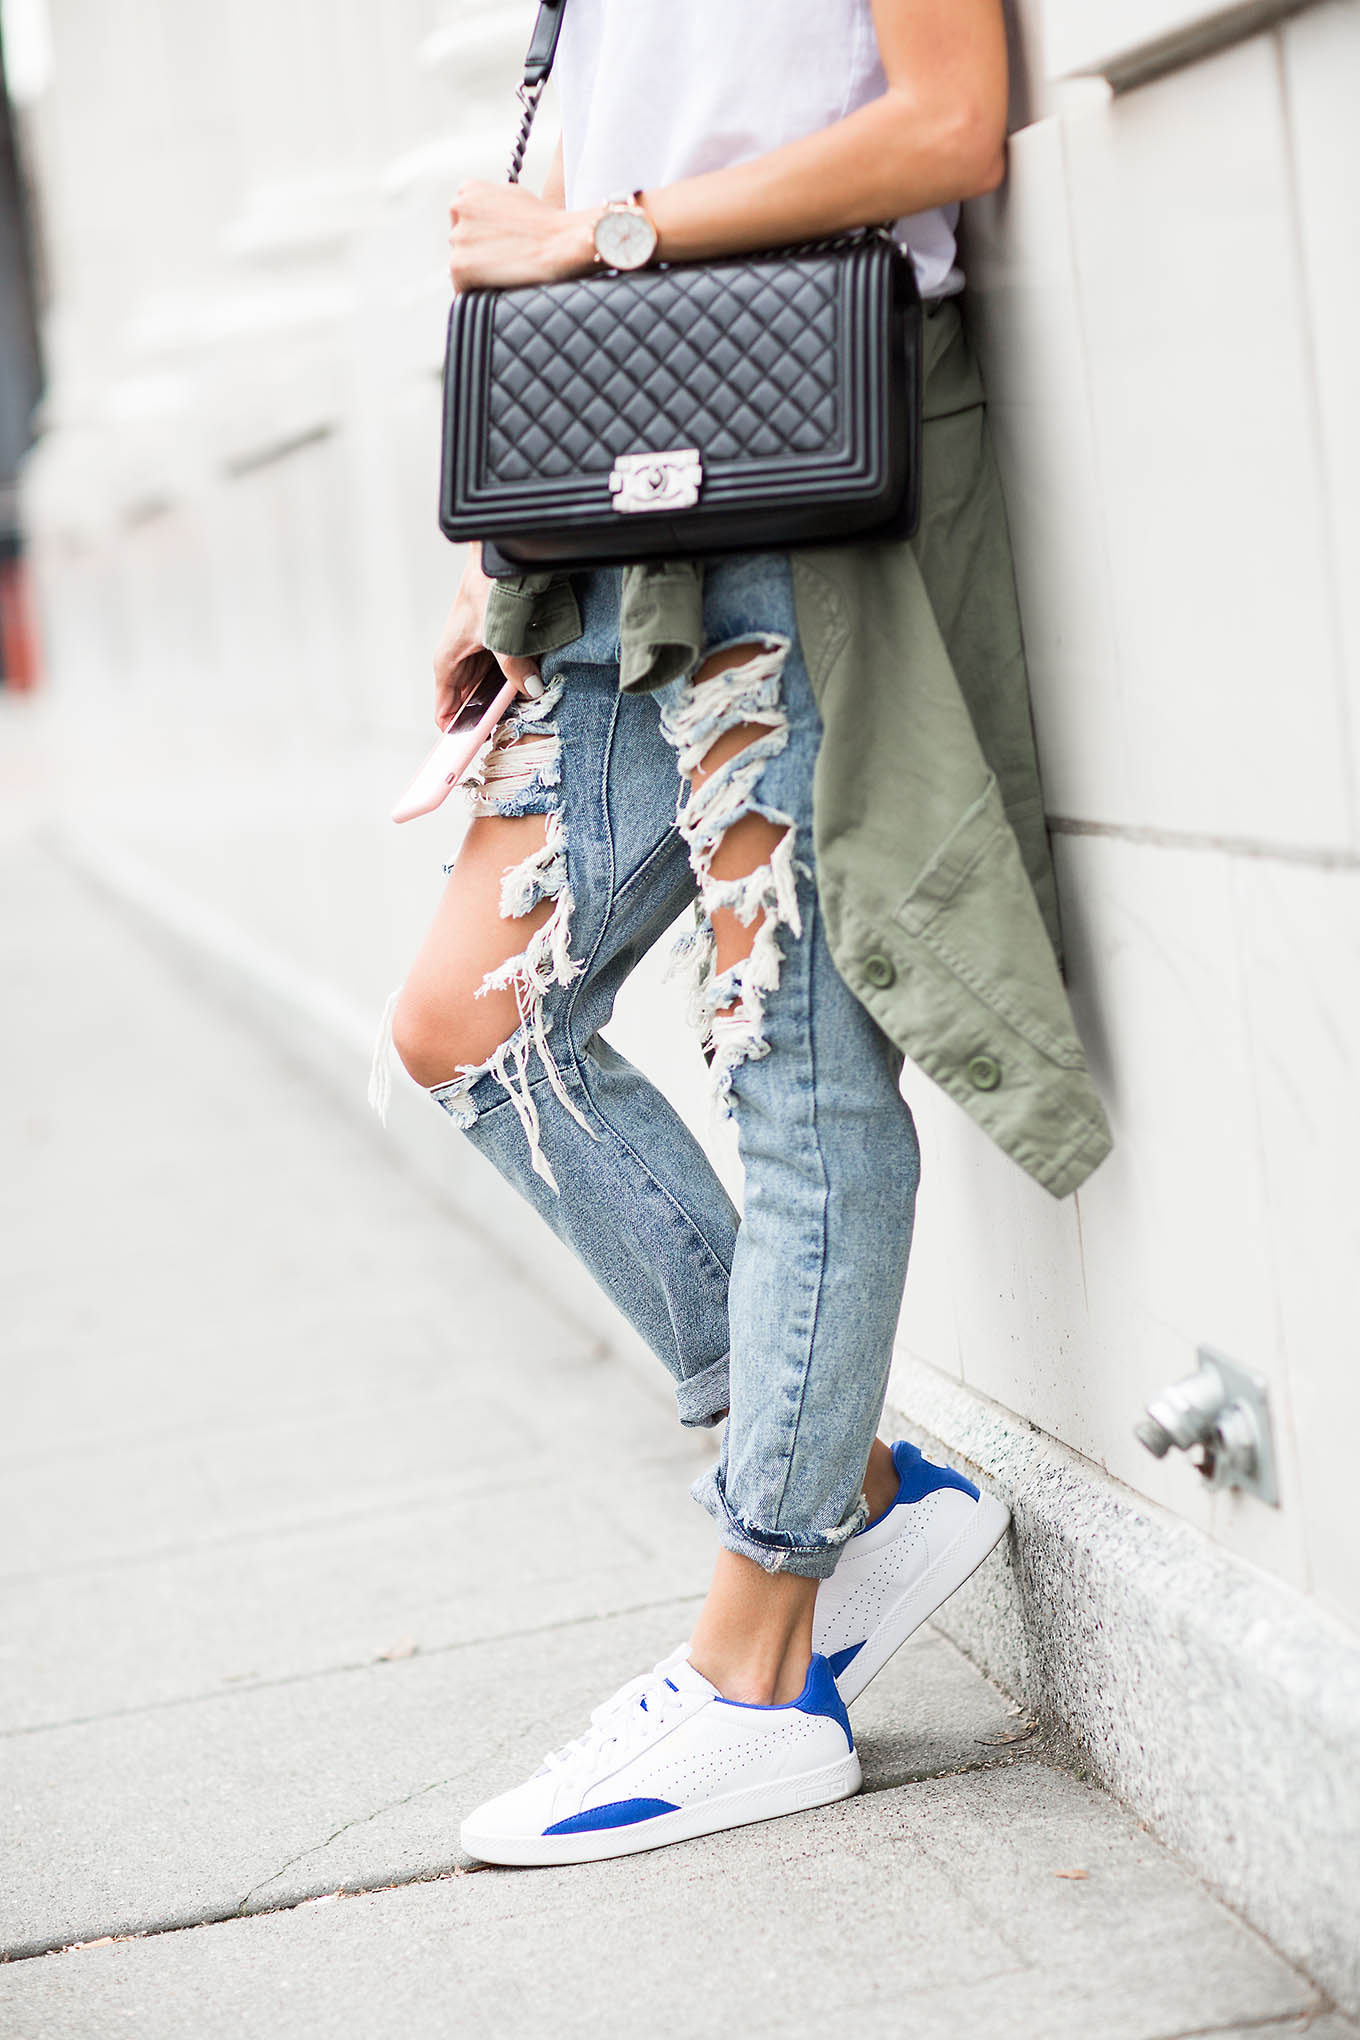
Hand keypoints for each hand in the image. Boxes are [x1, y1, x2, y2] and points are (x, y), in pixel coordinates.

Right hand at [433, 552, 541, 729]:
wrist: (497, 559)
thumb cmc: (485, 589)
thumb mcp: (499, 634)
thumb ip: (514, 666)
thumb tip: (530, 690)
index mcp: (448, 664)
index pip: (445, 713)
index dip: (456, 737)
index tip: (467, 757)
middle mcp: (461, 665)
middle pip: (471, 708)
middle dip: (486, 724)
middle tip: (504, 744)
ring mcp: (479, 658)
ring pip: (489, 694)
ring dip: (504, 705)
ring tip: (520, 720)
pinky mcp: (497, 651)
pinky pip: (505, 678)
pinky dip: (516, 685)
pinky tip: (531, 692)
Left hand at [448, 181, 593, 291]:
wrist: (562, 242)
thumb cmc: (546, 224)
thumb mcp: (514, 197)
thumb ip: (489, 205)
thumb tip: (479, 221)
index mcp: (469, 190)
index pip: (462, 220)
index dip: (482, 237)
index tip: (501, 244)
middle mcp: (458, 207)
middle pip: (460, 242)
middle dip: (479, 253)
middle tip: (508, 260)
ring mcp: (458, 237)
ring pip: (461, 264)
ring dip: (479, 273)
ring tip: (508, 271)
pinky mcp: (459, 265)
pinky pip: (461, 286)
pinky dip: (477, 292)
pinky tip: (499, 287)